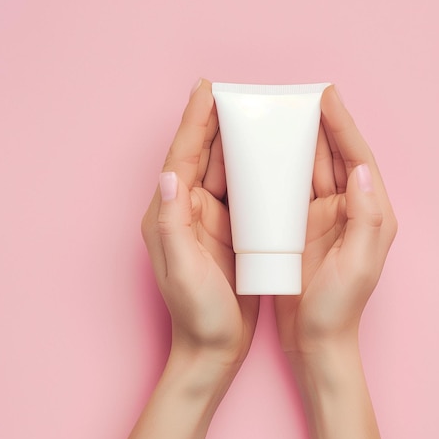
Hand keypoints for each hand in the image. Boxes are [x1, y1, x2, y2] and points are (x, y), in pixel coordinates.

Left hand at [142, 79, 258, 386]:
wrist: (214, 348)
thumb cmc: (197, 315)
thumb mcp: (183, 271)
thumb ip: (174, 223)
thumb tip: (170, 174)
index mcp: (171, 215)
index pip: (181, 157)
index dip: (194, 122)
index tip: (207, 89)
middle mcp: (187, 212)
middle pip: (201, 156)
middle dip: (216, 122)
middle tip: (236, 90)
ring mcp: (209, 221)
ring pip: (222, 170)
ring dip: (236, 141)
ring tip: (256, 113)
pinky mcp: (230, 233)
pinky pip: (241, 191)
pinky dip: (252, 170)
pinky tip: (269, 157)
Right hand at [275, 86, 396, 365]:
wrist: (315, 340)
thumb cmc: (339, 309)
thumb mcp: (359, 265)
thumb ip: (365, 217)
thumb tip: (359, 169)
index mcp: (368, 215)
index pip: (356, 159)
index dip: (342, 125)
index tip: (325, 96)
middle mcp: (347, 211)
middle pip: (333, 157)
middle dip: (318, 125)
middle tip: (297, 95)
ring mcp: (321, 219)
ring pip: (310, 170)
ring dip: (298, 142)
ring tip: (279, 115)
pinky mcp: (298, 230)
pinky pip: (288, 191)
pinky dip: (279, 171)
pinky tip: (263, 156)